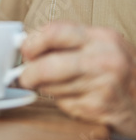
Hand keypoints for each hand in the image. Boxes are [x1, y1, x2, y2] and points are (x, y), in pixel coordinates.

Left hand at [20, 22, 135, 137]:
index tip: (24, 50)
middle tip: (24, 77)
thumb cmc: (116, 72)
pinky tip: (77, 98)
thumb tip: (25, 44)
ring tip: (58, 86)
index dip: (32, 42)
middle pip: (48, 65)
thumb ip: (66, 42)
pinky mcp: (99, 107)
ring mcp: (103, 84)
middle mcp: (105, 58)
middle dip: (29, 73)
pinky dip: (62, 102)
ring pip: (52, 87)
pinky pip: (63, 104)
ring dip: (45, 89)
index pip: (54, 31)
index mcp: (101, 37)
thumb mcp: (98, 47)